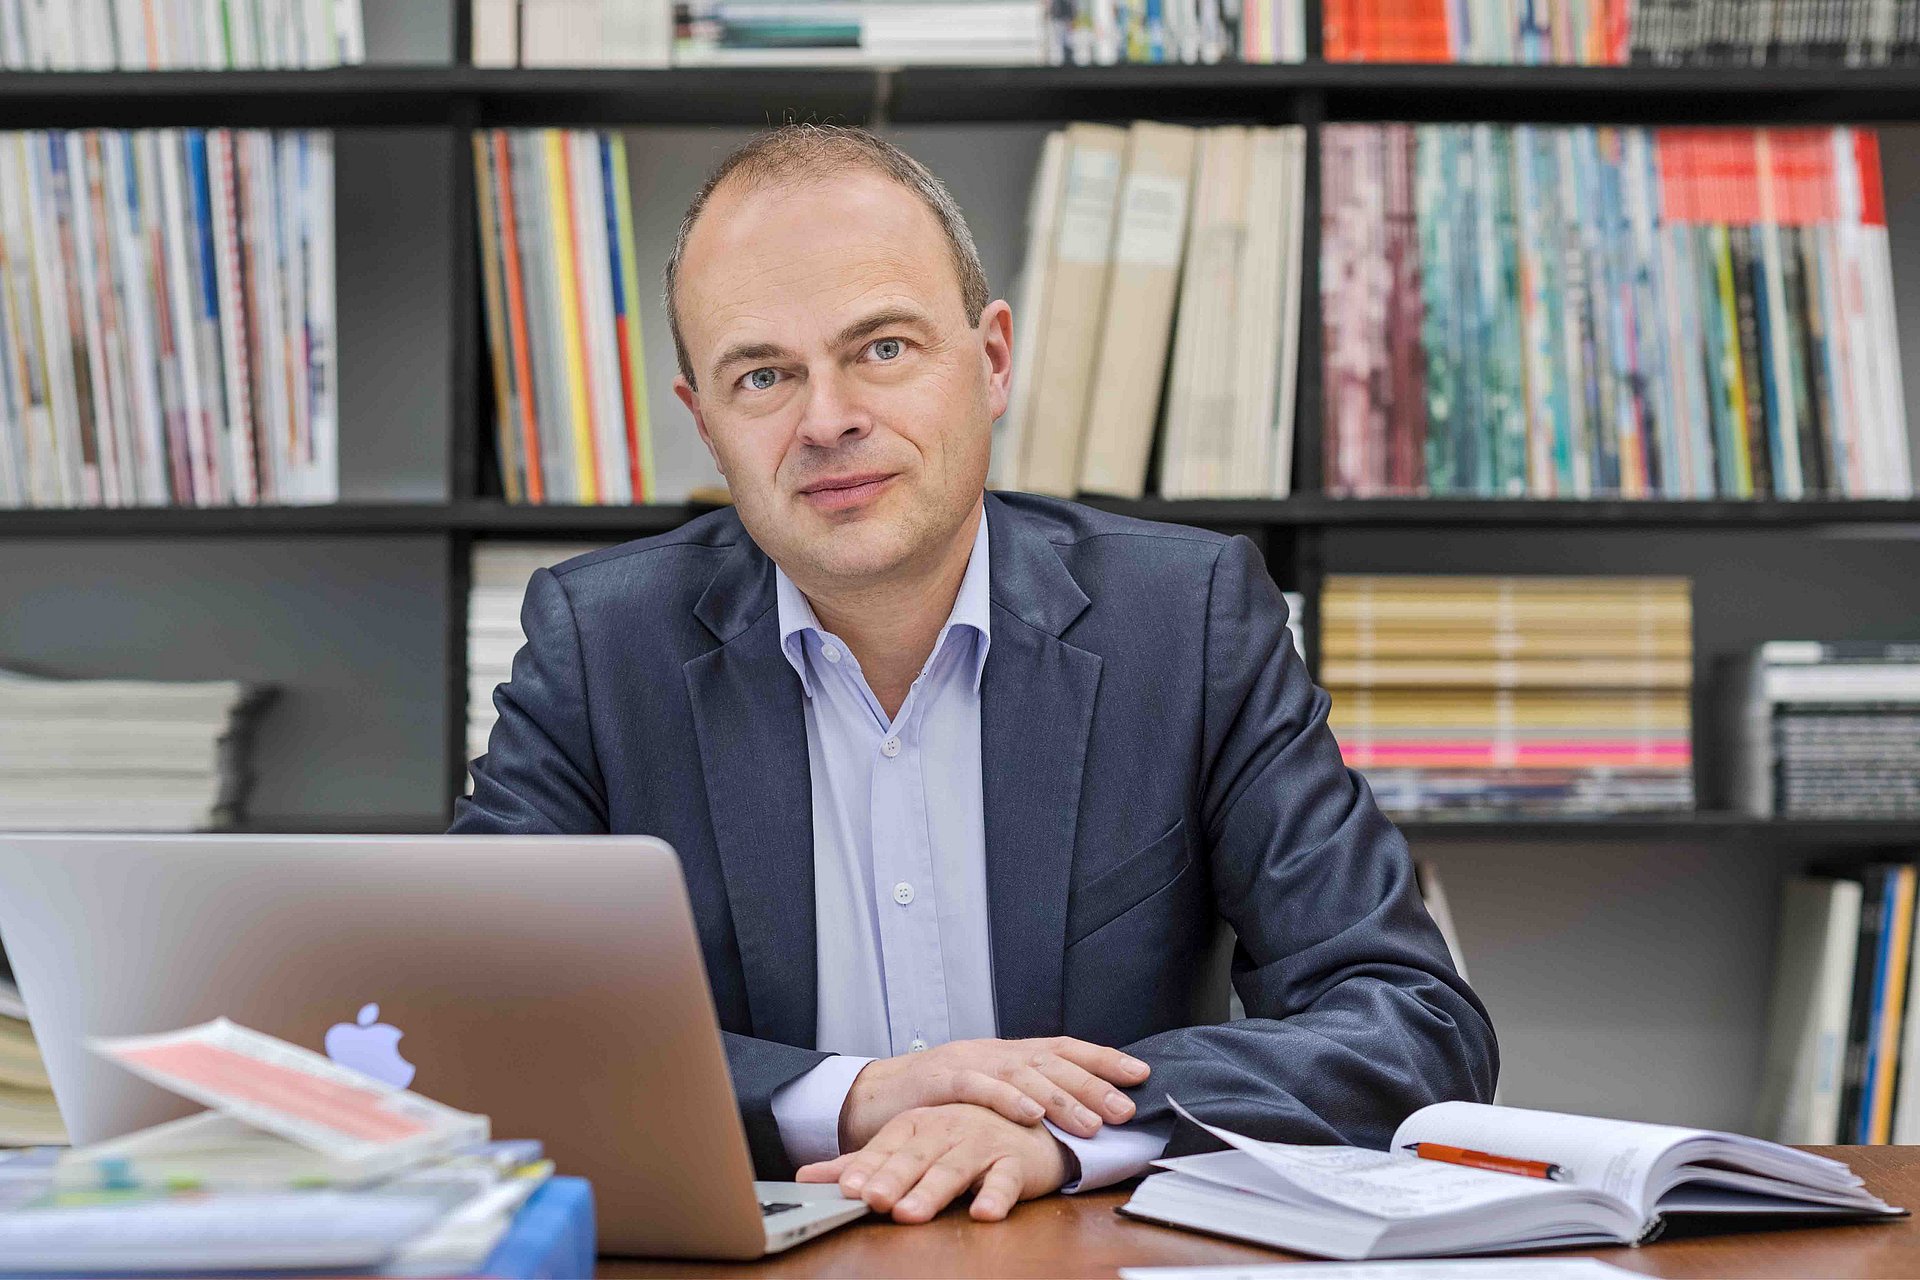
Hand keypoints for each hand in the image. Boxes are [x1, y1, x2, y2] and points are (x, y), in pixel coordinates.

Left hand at [800, 1103, 1070, 1222]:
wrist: (1029, 1127)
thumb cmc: (963, 1138)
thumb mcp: (910, 1147)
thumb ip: (863, 1164)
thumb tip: (805, 1177)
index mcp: (917, 1125)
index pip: (886, 1147)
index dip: (867, 1168)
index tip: (847, 1189)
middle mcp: (947, 1129)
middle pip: (916, 1156)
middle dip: (894, 1178)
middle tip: (874, 1200)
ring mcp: (981, 1144)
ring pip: (954, 1169)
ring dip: (933, 1191)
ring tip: (911, 1213)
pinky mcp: (1015, 1163)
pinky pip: (1005, 1180)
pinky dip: (996, 1195)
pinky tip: (983, 1212)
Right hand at [837, 1036, 1148, 1149]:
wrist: (873, 1094)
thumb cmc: (934, 1099)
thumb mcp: (984, 1091)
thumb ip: (1022, 1093)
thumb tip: (1075, 1109)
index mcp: (1007, 1053)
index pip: (1063, 1048)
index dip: (1103, 1058)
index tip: (1140, 1073)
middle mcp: (994, 1051)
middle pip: (1052, 1061)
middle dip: (1093, 1084)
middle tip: (1125, 1108)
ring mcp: (968, 1061)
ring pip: (1023, 1073)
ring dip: (1061, 1098)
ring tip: (1092, 1123)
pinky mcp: (940, 1080)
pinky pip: (978, 1087)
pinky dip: (1006, 1099)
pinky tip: (1030, 1114)